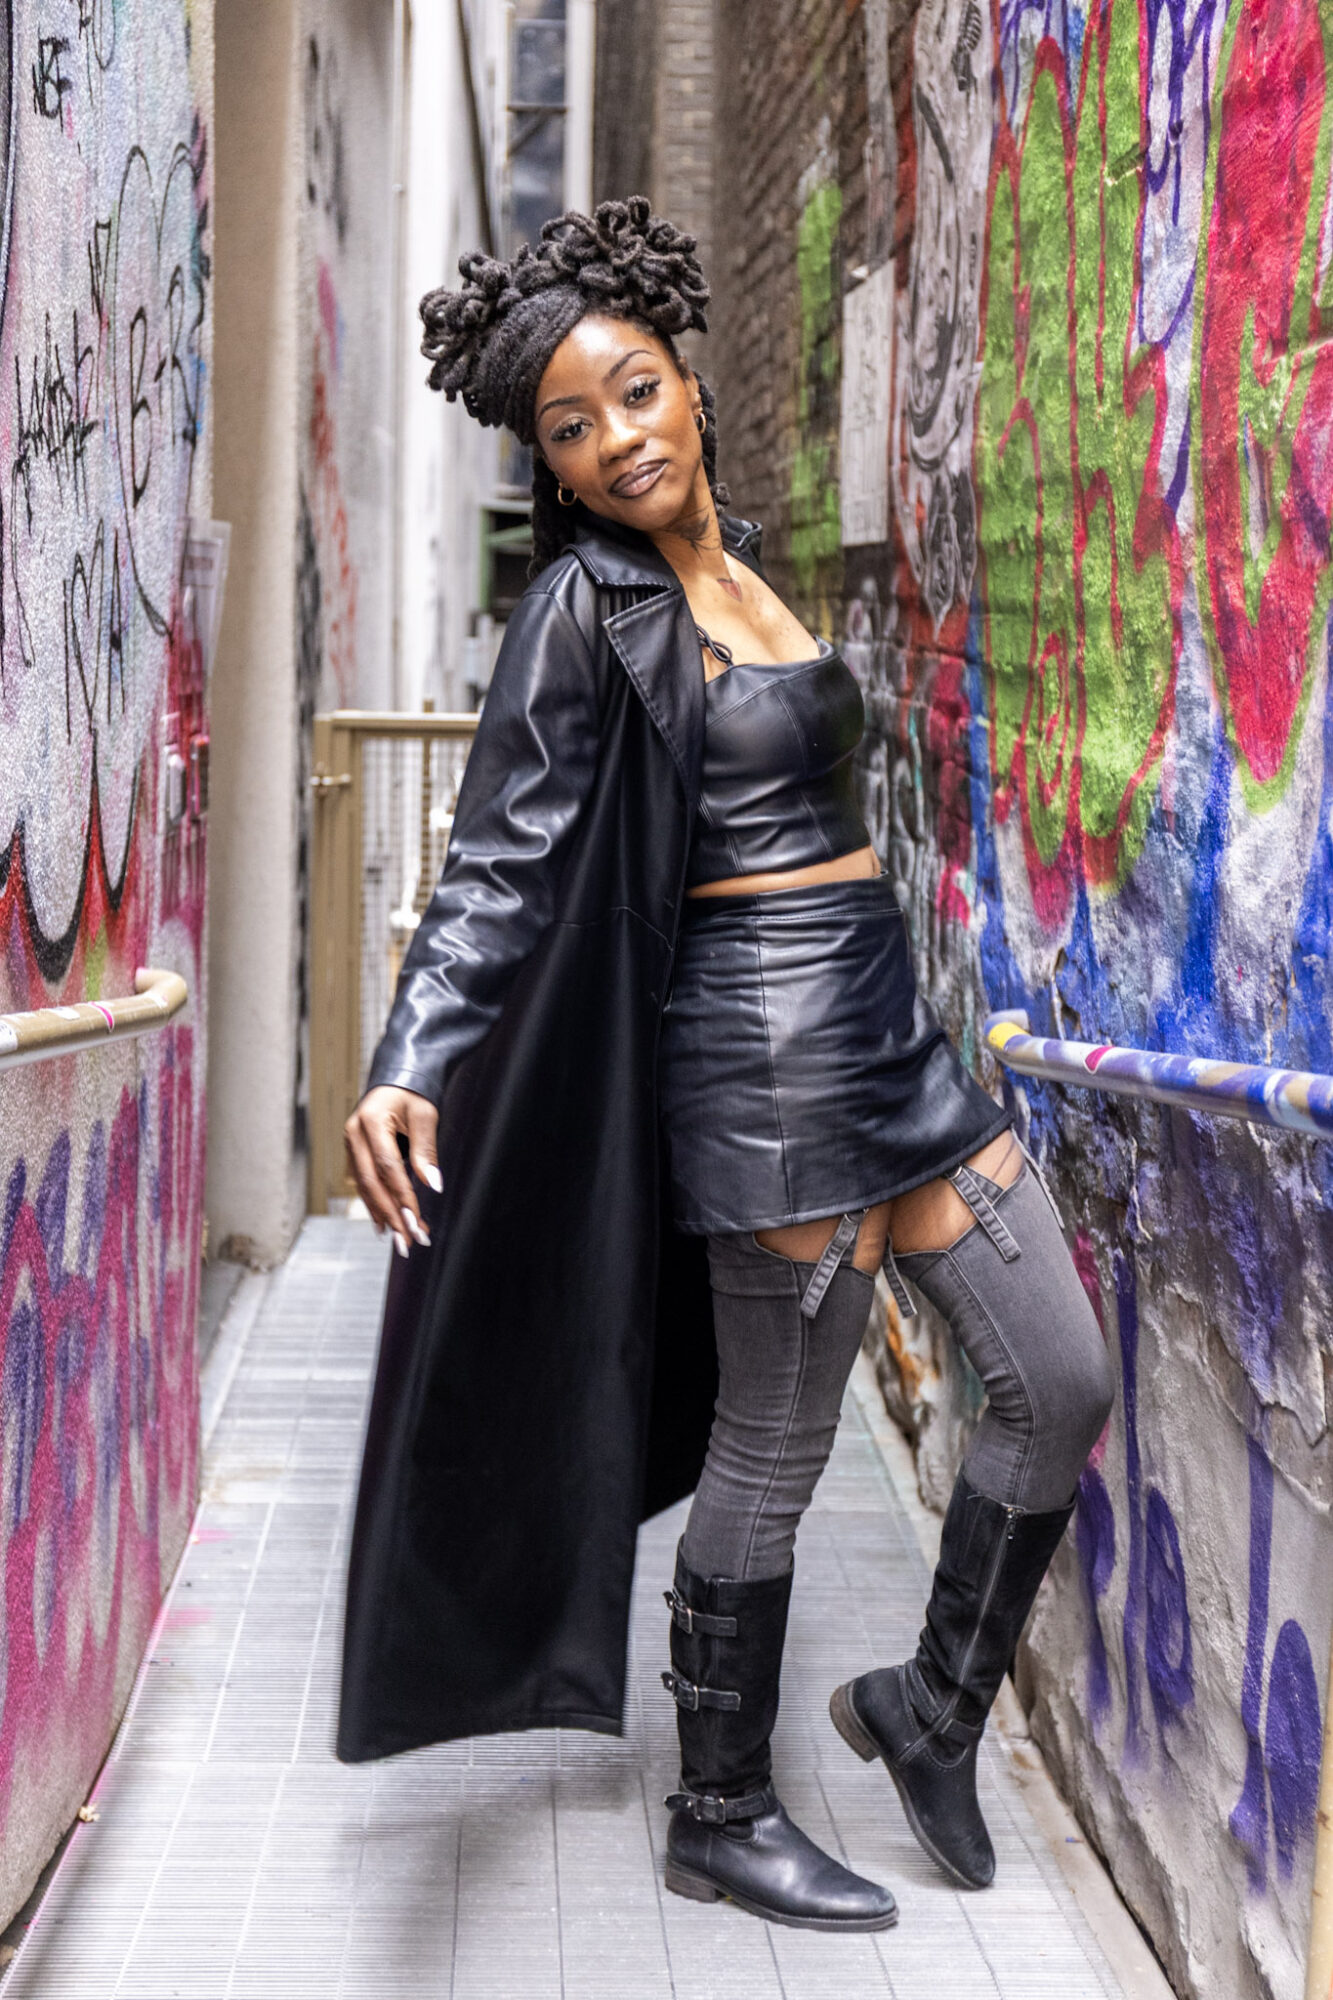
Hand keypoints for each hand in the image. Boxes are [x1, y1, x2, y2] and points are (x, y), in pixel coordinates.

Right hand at [343, 1086, 440, 1257]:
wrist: (398, 1077)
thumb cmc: (413, 1093)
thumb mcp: (425, 1116)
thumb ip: (425, 1150)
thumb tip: (433, 1184)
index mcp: (370, 1121)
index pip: (387, 1167)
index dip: (402, 1196)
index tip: (415, 1220)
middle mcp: (354, 1134)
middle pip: (371, 1183)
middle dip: (390, 1214)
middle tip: (407, 1240)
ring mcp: (351, 1143)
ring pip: (364, 1186)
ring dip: (382, 1214)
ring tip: (399, 1238)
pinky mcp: (354, 1151)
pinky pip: (363, 1182)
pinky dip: (374, 1203)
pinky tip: (384, 1222)